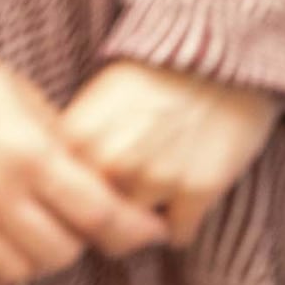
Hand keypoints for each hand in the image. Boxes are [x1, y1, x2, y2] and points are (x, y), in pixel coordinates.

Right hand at [0, 45, 163, 284]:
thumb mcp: (27, 100)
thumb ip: (62, 145)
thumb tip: (97, 181)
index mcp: (33, 154)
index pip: (100, 214)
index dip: (134, 230)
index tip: (150, 232)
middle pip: (61, 252)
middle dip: (78, 243)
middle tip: (76, 228)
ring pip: (15, 271)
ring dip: (32, 262)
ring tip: (32, 240)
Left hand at [59, 62, 284, 244]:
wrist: (225, 50)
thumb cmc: (159, 70)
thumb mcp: (100, 98)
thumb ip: (78, 144)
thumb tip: (64, 189)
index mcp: (78, 142)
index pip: (59, 201)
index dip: (71, 205)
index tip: (88, 201)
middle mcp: (111, 165)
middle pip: (94, 228)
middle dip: (108, 224)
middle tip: (124, 210)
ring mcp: (155, 179)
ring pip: (137, 234)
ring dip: (146, 225)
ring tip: (159, 201)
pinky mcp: (198, 190)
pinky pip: (180, 234)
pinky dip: (182, 226)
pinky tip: (186, 204)